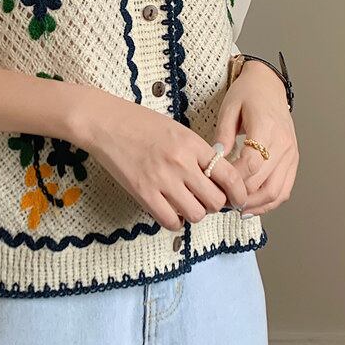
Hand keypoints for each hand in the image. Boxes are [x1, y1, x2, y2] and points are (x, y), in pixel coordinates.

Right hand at [74, 91, 248, 230]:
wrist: (105, 123)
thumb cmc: (139, 123)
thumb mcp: (177, 129)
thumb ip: (197, 152)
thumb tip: (217, 176)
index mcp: (192, 144)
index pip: (229, 176)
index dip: (239, 193)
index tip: (238, 198)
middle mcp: (181, 163)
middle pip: (215, 201)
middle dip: (215, 204)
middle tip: (206, 199)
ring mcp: (162, 180)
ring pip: (195, 214)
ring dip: (194, 212)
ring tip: (185, 203)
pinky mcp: (143, 194)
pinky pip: (170, 221)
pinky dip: (174, 220)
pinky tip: (169, 209)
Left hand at [214, 60, 298, 216]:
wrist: (269, 86)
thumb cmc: (247, 94)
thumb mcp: (229, 108)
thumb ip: (223, 135)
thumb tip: (215, 161)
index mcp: (266, 128)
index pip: (251, 164)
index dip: (233, 179)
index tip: (215, 184)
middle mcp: (283, 144)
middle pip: (263, 182)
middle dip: (239, 196)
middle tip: (218, 200)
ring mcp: (291, 154)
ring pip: (275, 191)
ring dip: (254, 205)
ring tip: (232, 207)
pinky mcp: (293, 161)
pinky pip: (284, 189)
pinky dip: (268, 203)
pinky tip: (250, 207)